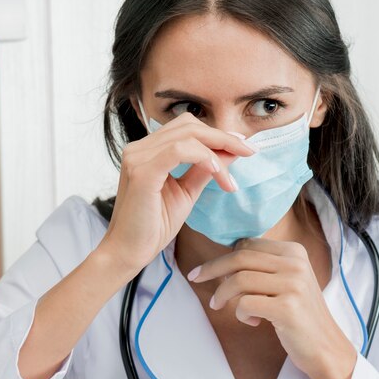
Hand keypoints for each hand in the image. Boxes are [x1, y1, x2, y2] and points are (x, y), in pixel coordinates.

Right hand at [97, 112, 256, 270]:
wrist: (129, 252)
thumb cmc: (153, 226)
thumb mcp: (186, 192)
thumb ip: (204, 170)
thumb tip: (231, 151)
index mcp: (148, 151)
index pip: (187, 128)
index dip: (217, 133)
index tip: (243, 145)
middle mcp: (140, 148)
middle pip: (189, 125)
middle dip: (224, 137)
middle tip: (250, 151)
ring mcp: (138, 158)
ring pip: (187, 135)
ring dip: (217, 151)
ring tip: (230, 176)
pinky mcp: (142, 172)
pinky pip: (178, 151)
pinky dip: (202, 156)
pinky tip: (217, 171)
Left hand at [187, 237, 356, 378]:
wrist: (326, 347)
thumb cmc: (299, 315)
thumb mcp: (287, 281)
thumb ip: (263, 267)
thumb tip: (224, 261)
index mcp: (294, 251)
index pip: (248, 244)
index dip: (223, 256)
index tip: (206, 270)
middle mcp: (296, 263)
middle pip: (240, 257)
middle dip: (212, 268)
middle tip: (195, 279)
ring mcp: (293, 284)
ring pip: (239, 280)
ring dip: (222, 294)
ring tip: (220, 306)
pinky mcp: (287, 308)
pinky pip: (245, 304)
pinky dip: (241, 314)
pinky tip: (254, 322)